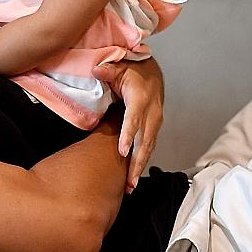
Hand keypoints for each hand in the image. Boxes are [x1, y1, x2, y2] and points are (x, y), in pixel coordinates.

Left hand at [94, 59, 163, 191]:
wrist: (152, 73)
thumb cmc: (134, 70)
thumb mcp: (121, 65)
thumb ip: (109, 69)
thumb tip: (97, 69)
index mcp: (141, 98)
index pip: (134, 119)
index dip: (128, 135)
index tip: (122, 151)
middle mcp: (151, 112)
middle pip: (145, 140)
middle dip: (137, 162)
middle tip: (129, 181)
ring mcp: (155, 122)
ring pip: (149, 148)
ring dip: (140, 167)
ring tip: (130, 186)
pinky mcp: (154, 129)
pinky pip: (148, 147)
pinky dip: (142, 163)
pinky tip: (133, 177)